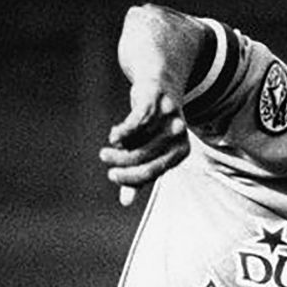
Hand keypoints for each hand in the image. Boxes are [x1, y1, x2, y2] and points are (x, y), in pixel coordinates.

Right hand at [100, 87, 189, 205]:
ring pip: (137, 140)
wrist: (159, 85)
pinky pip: (135, 122)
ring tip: (109, 146)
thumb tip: (125, 202)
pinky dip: (122, 131)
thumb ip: (139, 176)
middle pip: (143, 157)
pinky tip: (115, 133)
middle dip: (120, 161)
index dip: (129, 177)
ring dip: (118, 145)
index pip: (152, 171)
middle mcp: (179, 135)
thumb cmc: (153, 127)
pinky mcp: (156, 101)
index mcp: (181, 152)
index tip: (112, 175)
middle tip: (104, 157)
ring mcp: (169, 117)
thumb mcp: (149, 152)